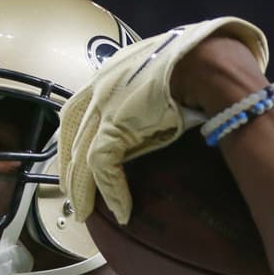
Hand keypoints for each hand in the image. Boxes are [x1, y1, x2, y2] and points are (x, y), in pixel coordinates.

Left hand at [59, 17, 267, 223]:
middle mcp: (98, 88)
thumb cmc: (193, 67)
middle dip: (70, 169)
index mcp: (107, 75)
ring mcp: (104, 106)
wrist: (204, 61)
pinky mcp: (115, 125)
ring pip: (82, 156)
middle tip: (73, 196)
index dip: (71, 142)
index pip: (75, 113)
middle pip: (72, 137)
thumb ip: (144, 98)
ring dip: (83, 190)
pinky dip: (113, 191)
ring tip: (85, 213)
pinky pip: (104, 166)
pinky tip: (120, 210)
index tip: (73, 163)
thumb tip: (151, 120)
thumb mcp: (159, 81)